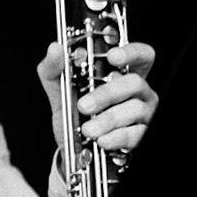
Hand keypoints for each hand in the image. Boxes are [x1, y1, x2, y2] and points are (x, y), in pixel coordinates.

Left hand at [37, 40, 157, 152]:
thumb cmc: (73, 113)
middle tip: (84, 105)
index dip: (131, 52)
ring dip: (107, 119)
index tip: (112, 56)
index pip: (140, 55)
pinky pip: (136, 134)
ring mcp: (143, 113)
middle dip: (107, 93)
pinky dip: (116, 137)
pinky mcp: (141, 134)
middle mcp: (137, 91)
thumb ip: (53, 68)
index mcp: (121, 74)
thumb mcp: (58, 90)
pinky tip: (102, 140)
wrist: (72, 147)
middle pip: (134, 82)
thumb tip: (55, 49)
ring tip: (87, 129)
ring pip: (135, 109)